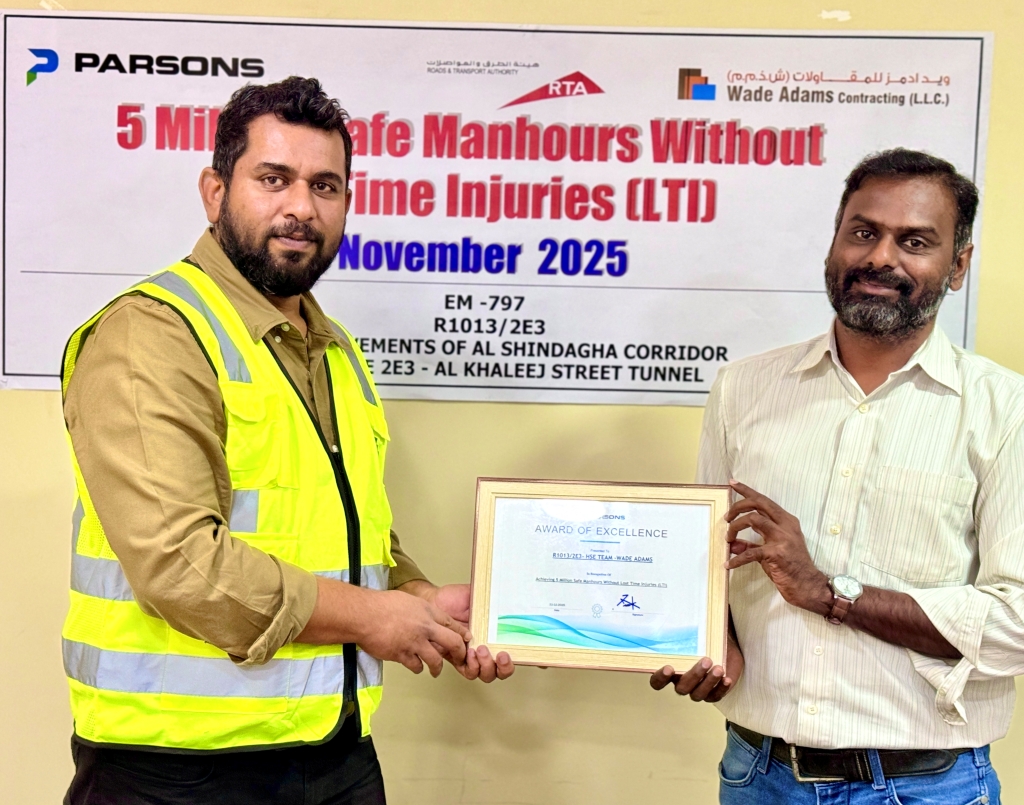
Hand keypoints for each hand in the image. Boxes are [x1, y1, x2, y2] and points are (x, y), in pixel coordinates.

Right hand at [356, 589, 469, 676]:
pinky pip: (416, 666)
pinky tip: (416, 666)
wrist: (365, 615)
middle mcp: (425, 628)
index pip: (451, 624)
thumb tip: (425, 617)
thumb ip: (420, 610)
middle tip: (459, 658)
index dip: (461, 633)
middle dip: (459, 653)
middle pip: (452, 643)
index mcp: (427, 611)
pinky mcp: (403, 655)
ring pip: (436, 660)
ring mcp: (415, 643)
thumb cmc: (382, 605)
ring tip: (435, 671)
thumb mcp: (408, 600)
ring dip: (436, 667)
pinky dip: (417, 668)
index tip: (466, 639)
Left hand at [401, 581, 514, 681]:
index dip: (511, 661)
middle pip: (498, 670)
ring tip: (480, 650)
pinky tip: (468, 654)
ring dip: (485, 666)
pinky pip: (465, 670)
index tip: (507, 652)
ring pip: (483, 673)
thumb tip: (505, 594)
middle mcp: (483, 647)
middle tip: (499, 654)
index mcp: (492, 635)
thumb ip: (490, 597)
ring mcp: (469, 654)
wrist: (432, 600)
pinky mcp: (455, 657)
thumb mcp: (476, 595)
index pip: (508, 655)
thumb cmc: (453, 598)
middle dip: (502, 668)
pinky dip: (470, 666)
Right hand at [650, 632, 743, 701]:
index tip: (669, 667)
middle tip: (706, 660)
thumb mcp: (694, 633)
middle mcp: (681, 682)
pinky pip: (715, 696)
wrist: (721, 644)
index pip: (657, 681)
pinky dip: (721, 688)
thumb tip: (682, 603)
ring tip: (719, 668)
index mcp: (670, 670)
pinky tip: (726, 678)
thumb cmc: (704, 638)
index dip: (660, 678)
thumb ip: (684, 625)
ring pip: (697, 694)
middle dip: (694, 675)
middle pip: (681, 688)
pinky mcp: (713, 692)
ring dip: (708, 682)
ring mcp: (697, 689)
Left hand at [725, 480, 831, 614]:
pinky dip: (736, 559)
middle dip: (738, 507)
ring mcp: (782, 538)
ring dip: (735, 527)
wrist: (807, 586)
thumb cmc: (791, 568)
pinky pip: (750, 552)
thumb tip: (732, 544)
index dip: (746, 491)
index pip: (764, 500)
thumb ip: (752, 544)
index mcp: (786, 521)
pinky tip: (729, 565)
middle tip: (727, 518)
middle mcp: (785, 525)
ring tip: (728, 539)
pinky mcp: (777, 553)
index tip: (732, 483)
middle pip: (757, 503)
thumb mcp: (770, 550)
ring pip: (753, 519)